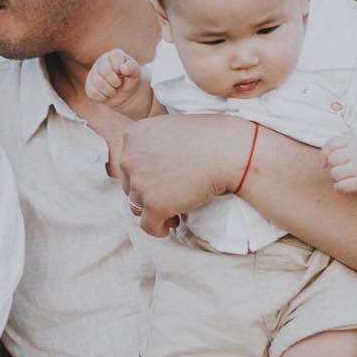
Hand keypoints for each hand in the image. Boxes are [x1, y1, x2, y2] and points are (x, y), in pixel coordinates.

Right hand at [85, 49, 142, 108]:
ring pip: (97, 82)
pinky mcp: (89, 86)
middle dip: (115, 81)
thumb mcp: (136, 73)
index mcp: (113, 55)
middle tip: (119, 84)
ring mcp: (93, 74)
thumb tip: (123, 68)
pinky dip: (103, 97)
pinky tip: (107, 95)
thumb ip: (132, 68)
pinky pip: (92, 92)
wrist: (126, 94)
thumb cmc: (131, 80)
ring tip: (114, 91)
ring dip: (109, 90)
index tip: (124, 74)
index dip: (120, 69)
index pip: (114, 58)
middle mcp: (101, 62)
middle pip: (104, 70)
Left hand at [116, 114, 247, 237]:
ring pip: (137, 206)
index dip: (144, 174)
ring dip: (153, 209)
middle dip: (148, 192)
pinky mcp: (155, 204)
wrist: (227, 151)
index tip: (162, 179)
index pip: (128, 163)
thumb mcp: (171, 127)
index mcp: (133, 135)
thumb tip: (151, 168)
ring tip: (174, 209)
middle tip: (171, 195)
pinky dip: (158, 229)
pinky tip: (171, 224)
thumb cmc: (209, 137)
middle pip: (130, 185)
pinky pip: (148, 226)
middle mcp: (130, 158)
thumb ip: (154, 143)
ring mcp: (140, 182)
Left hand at [321, 135, 356, 193]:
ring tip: (348, 175)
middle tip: (345, 166)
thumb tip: (322, 165)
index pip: (332, 144)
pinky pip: (340, 187)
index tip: (331, 157)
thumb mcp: (348, 144)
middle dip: (335, 164)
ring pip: (334, 173)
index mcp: (355, 141)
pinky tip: (346, 184)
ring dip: (337, 176)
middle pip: (332, 160)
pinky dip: (339, 187)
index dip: (326, 152)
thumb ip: (330, 147)